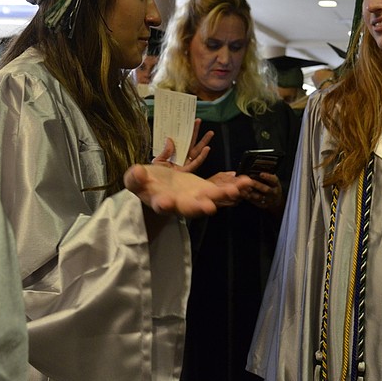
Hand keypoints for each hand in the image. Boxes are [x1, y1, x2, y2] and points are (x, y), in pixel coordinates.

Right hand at [124, 164, 251, 217]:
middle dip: (198, 207)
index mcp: (160, 202)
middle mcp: (180, 204)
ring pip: (210, 200)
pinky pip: (221, 190)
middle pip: (189, 208)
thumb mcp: (135, 180)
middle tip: (208, 207)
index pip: (160, 205)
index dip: (163, 204)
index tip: (164, 203)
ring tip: (236, 190)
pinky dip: (234, 187)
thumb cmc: (143, 184)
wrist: (158, 186)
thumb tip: (137, 172)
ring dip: (223, 195)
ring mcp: (195, 199)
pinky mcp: (206, 191)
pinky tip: (246, 181)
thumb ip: (135, 178)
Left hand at [152, 119, 213, 172]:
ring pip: (197, 150)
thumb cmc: (156, 176)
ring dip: (204, 142)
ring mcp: (186, 164)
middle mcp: (182, 158)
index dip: (185, 131)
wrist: (157, 187)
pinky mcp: (189, 171)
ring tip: (210, 133)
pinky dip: (202, 156)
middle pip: (190, 143)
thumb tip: (169, 140)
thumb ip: (165, 151)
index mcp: (174, 154)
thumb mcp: (158, 161)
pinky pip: (197, 162)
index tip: (188, 122)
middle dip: (195, 132)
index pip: (181, 140)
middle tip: (199, 121)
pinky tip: (207, 148)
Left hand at [243, 171, 283, 213]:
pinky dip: (248, 198)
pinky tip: (243, 193)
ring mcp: (268, 200)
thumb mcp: (271, 180)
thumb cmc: (270, 186)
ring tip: (243, 187)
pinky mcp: (262, 205)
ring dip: (251, 192)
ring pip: (259, 197)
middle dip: (257, 184)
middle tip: (249, 180)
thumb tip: (256, 168)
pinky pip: (255, 202)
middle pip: (266, 189)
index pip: (274, 180)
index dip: (268, 177)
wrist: (275, 200)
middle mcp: (274, 192)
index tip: (261, 174)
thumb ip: (266, 175)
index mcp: (276, 184)